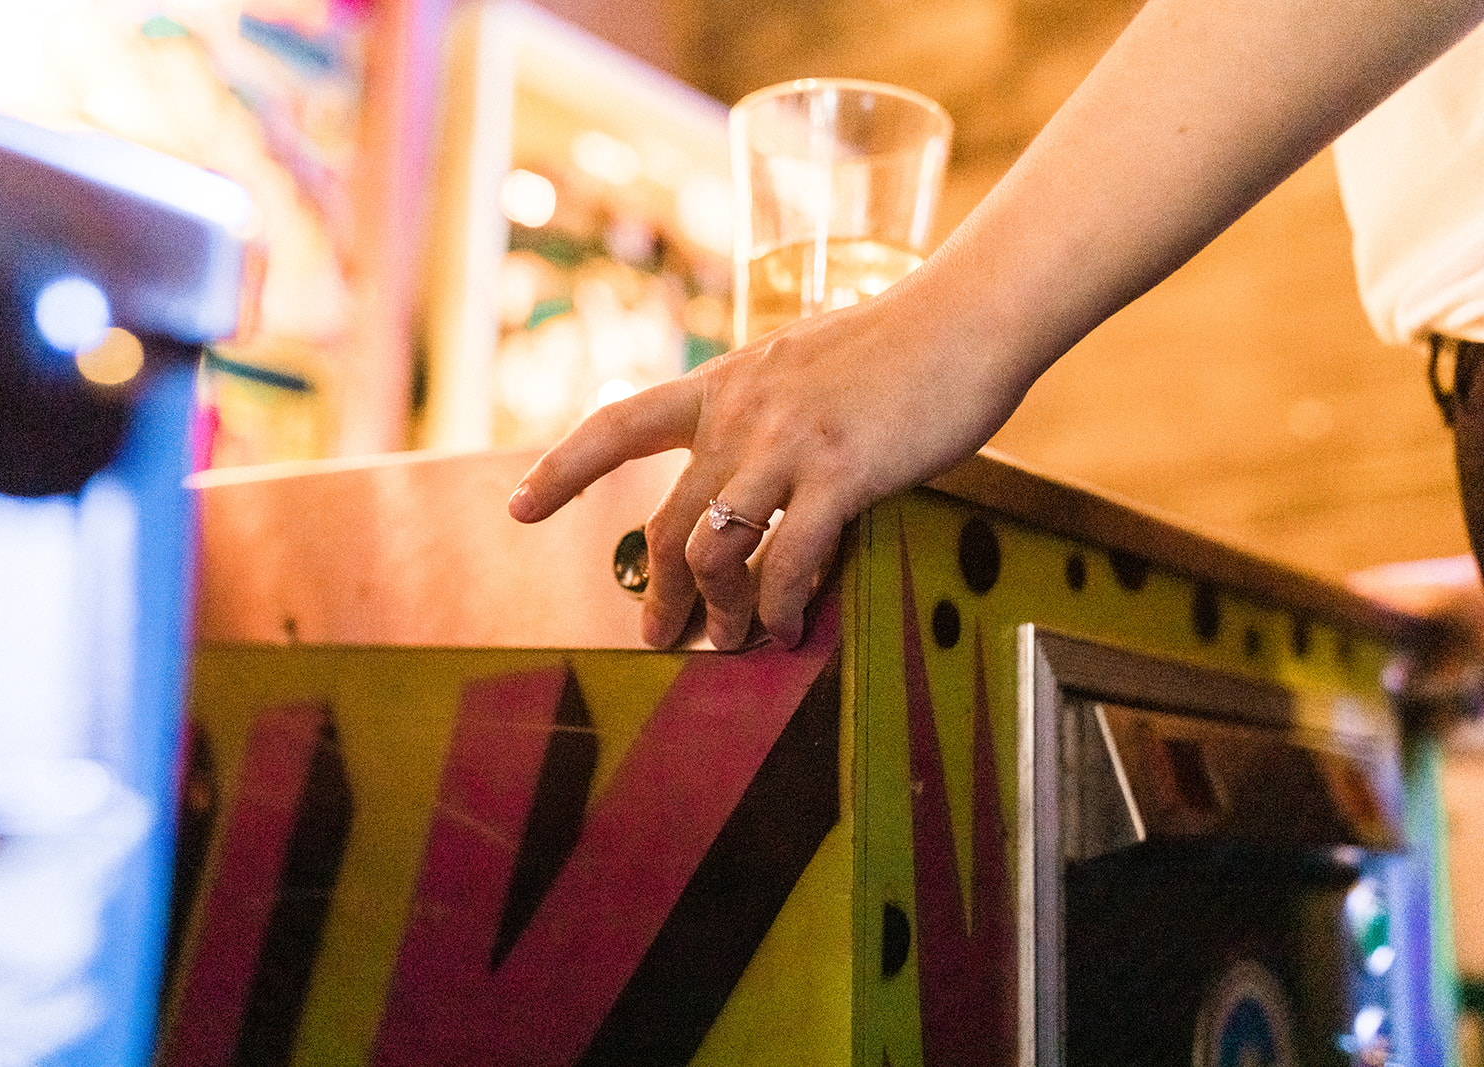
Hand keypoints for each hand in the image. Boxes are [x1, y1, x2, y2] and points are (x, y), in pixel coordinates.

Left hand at [507, 265, 1036, 649]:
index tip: (518, 510)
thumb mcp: (803, 360)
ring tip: (730, 643)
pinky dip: (780, 606)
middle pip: (669, 521)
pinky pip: (790, 561)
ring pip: (717, 550)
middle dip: (657, 592)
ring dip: (718, 612)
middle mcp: (741, 414)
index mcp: (724, 383)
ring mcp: (787, 444)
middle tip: (657, 636)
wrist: (966, 314)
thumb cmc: (897, 342)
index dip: (562, 471)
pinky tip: (788, 627)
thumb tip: (753, 459)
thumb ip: (765, 406)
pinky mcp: (842, 473)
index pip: (618, 425)